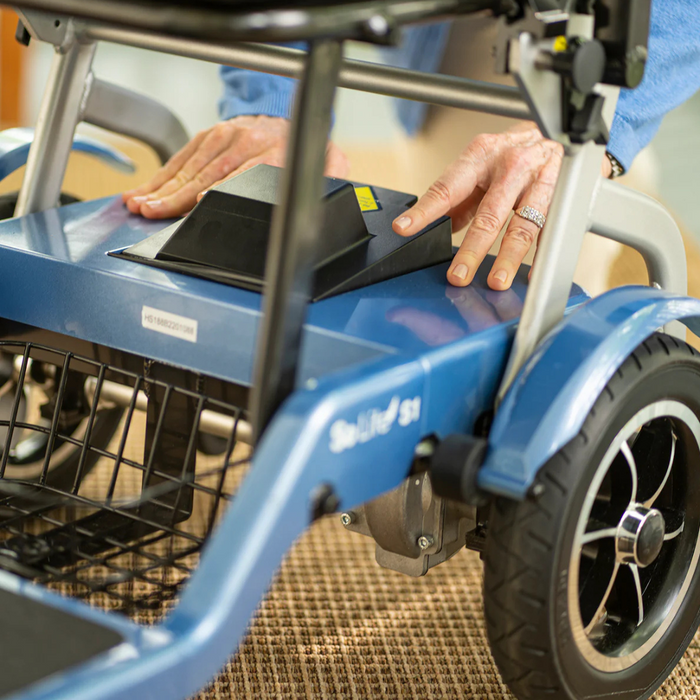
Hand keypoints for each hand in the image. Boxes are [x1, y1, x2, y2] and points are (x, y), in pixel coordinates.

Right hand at [122, 115, 349, 218]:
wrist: (288, 113)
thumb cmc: (303, 149)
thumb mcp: (329, 163)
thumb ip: (332, 177)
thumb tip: (335, 194)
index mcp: (275, 154)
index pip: (240, 177)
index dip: (216, 191)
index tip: (196, 204)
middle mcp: (247, 143)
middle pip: (208, 175)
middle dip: (177, 195)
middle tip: (153, 211)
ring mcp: (225, 137)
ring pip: (190, 166)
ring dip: (162, 187)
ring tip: (140, 205)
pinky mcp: (209, 136)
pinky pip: (182, 157)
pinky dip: (161, 175)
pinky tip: (144, 189)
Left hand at [392, 121, 608, 290]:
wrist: (553, 131)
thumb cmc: (507, 153)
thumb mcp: (476, 167)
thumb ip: (457, 198)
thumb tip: (433, 226)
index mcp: (480, 155)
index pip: (447, 188)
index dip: (425, 210)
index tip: (405, 228)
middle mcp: (511, 165)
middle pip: (489, 213)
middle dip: (473, 249)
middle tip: (458, 275)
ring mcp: (539, 180)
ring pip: (523, 224)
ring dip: (509, 257)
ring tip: (496, 281)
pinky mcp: (561, 196)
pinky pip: (550, 229)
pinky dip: (541, 255)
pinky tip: (531, 275)